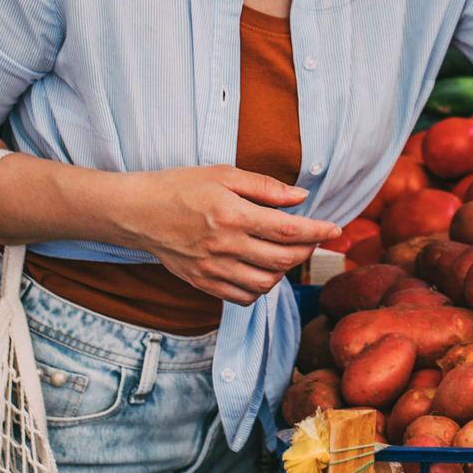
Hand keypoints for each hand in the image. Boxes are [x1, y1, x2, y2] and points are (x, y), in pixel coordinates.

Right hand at [117, 166, 339, 305]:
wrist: (137, 212)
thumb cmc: (181, 186)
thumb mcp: (223, 174)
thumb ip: (265, 188)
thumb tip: (302, 197)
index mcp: (231, 215)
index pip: (287, 230)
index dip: (317, 231)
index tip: (334, 229)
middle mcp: (223, 246)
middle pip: (282, 260)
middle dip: (306, 250)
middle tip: (311, 238)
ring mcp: (212, 269)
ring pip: (265, 284)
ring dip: (284, 271)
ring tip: (284, 253)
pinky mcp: (202, 283)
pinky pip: (243, 297)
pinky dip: (260, 288)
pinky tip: (261, 270)